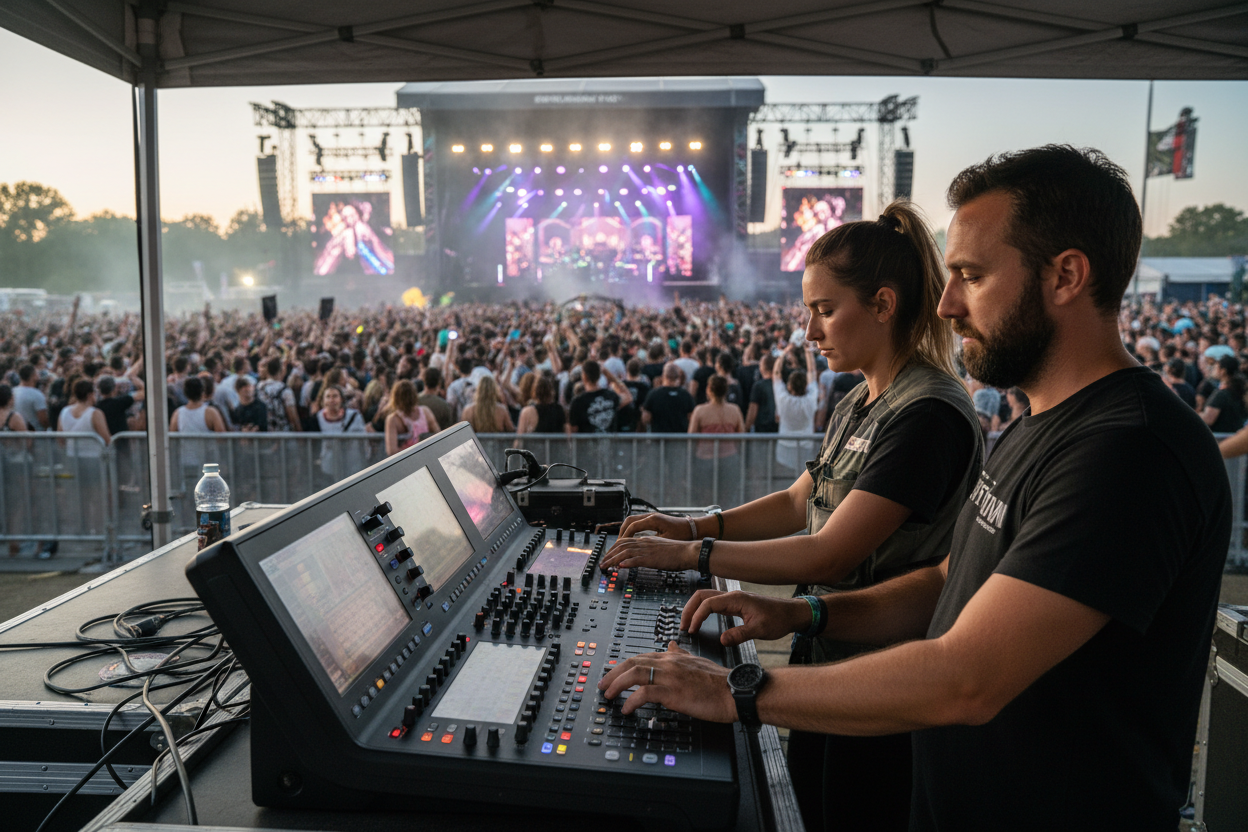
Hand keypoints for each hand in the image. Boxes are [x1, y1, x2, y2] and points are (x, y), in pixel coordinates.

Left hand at [597, 643, 735, 721]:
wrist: (734, 691)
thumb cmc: (719, 682)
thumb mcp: (697, 661)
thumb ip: (681, 654)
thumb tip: (671, 645)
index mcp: (673, 657)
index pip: (641, 657)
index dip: (623, 666)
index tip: (613, 675)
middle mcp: (669, 663)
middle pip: (633, 662)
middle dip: (614, 674)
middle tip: (603, 685)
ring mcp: (671, 676)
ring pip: (635, 673)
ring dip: (617, 684)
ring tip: (608, 695)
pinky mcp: (673, 692)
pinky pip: (645, 693)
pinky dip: (632, 701)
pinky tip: (626, 709)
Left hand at [600, 535, 697, 571]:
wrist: (689, 551)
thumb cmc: (678, 552)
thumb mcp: (659, 549)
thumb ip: (648, 552)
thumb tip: (638, 558)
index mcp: (646, 540)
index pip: (625, 541)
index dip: (614, 549)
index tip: (608, 556)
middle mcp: (644, 543)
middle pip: (621, 546)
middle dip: (609, 554)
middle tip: (602, 563)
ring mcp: (647, 550)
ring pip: (625, 552)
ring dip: (613, 560)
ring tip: (605, 566)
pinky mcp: (652, 558)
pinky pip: (636, 559)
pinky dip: (626, 562)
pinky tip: (620, 566)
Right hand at [617, 511, 695, 540]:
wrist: (693, 528)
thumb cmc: (682, 535)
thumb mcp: (666, 541)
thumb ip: (651, 543)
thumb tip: (637, 550)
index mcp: (653, 520)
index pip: (632, 527)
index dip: (624, 537)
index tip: (619, 547)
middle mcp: (650, 516)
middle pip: (629, 521)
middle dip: (621, 533)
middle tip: (617, 545)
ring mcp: (652, 516)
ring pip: (632, 521)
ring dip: (625, 531)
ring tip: (621, 542)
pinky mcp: (653, 519)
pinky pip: (638, 522)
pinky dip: (631, 530)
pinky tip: (630, 539)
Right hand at [680, 589, 812, 646]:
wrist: (791, 613)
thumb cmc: (778, 619)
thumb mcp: (760, 630)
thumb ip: (740, 635)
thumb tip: (722, 640)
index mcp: (736, 599)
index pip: (708, 603)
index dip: (697, 616)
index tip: (691, 630)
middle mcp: (732, 596)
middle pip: (702, 596)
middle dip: (689, 609)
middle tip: (682, 626)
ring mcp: (733, 599)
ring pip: (706, 598)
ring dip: (694, 609)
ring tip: (688, 624)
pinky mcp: (734, 604)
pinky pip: (713, 603)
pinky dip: (702, 610)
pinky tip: (700, 621)